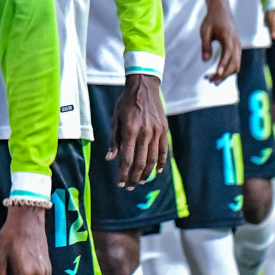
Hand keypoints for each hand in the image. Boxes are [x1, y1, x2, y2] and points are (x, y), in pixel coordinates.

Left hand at [109, 72, 168, 187]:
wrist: (143, 87)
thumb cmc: (125, 103)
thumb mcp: (114, 119)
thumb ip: (113, 140)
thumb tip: (110, 159)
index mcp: (130, 131)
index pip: (127, 159)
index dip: (123, 173)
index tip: (119, 183)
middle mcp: (144, 133)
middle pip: (140, 162)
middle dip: (133, 177)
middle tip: (128, 187)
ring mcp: (156, 132)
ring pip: (153, 159)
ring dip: (146, 173)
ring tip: (139, 181)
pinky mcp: (164, 130)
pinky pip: (163, 151)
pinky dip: (161, 163)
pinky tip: (157, 171)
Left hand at [201, 1, 241, 83]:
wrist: (222, 11)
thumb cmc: (212, 20)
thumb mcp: (205, 31)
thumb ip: (205, 45)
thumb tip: (205, 60)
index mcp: (228, 37)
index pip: (228, 53)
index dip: (223, 64)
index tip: (217, 74)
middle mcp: (236, 43)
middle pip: (234, 62)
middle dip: (224, 73)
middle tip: (212, 82)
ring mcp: (238, 46)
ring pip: (236, 64)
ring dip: (227, 73)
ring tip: (214, 80)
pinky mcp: (237, 48)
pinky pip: (236, 61)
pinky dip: (229, 69)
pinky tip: (219, 74)